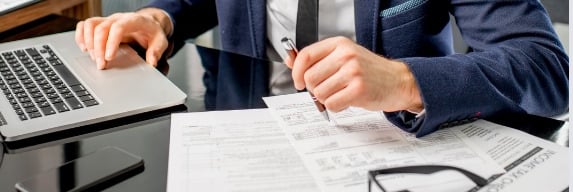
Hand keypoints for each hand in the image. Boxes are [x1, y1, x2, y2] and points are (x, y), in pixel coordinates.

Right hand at [75, 8, 171, 68]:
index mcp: (133, 20)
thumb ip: (157, 51)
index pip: (118, 27)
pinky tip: (84, 49)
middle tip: (101, 65)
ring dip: (88, 43)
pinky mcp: (101, 24)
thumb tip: (151, 62)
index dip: (111, 42)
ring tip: (94, 59)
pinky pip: (85, 25)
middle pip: (101, 28)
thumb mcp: (161, 41)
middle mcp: (118, 18)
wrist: (148, 23)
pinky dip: (81, 36)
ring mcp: (108, 20)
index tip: (109, 58)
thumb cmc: (153, 32)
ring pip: (90, 25)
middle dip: (99, 48)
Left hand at [286, 37, 422, 112]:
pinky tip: (347, 100)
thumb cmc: (369, 71)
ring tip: (341, 93)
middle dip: (314, 88)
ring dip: (327, 99)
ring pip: (319, 93)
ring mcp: (353, 72)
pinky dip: (336, 106)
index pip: (306, 56)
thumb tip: (290, 62)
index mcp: (339, 44)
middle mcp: (345, 55)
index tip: (298, 81)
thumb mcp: (344, 57)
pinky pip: (331, 104)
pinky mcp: (358, 90)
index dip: (297, 72)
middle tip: (328, 89)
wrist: (398, 81)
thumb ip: (318, 59)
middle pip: (310, 78)